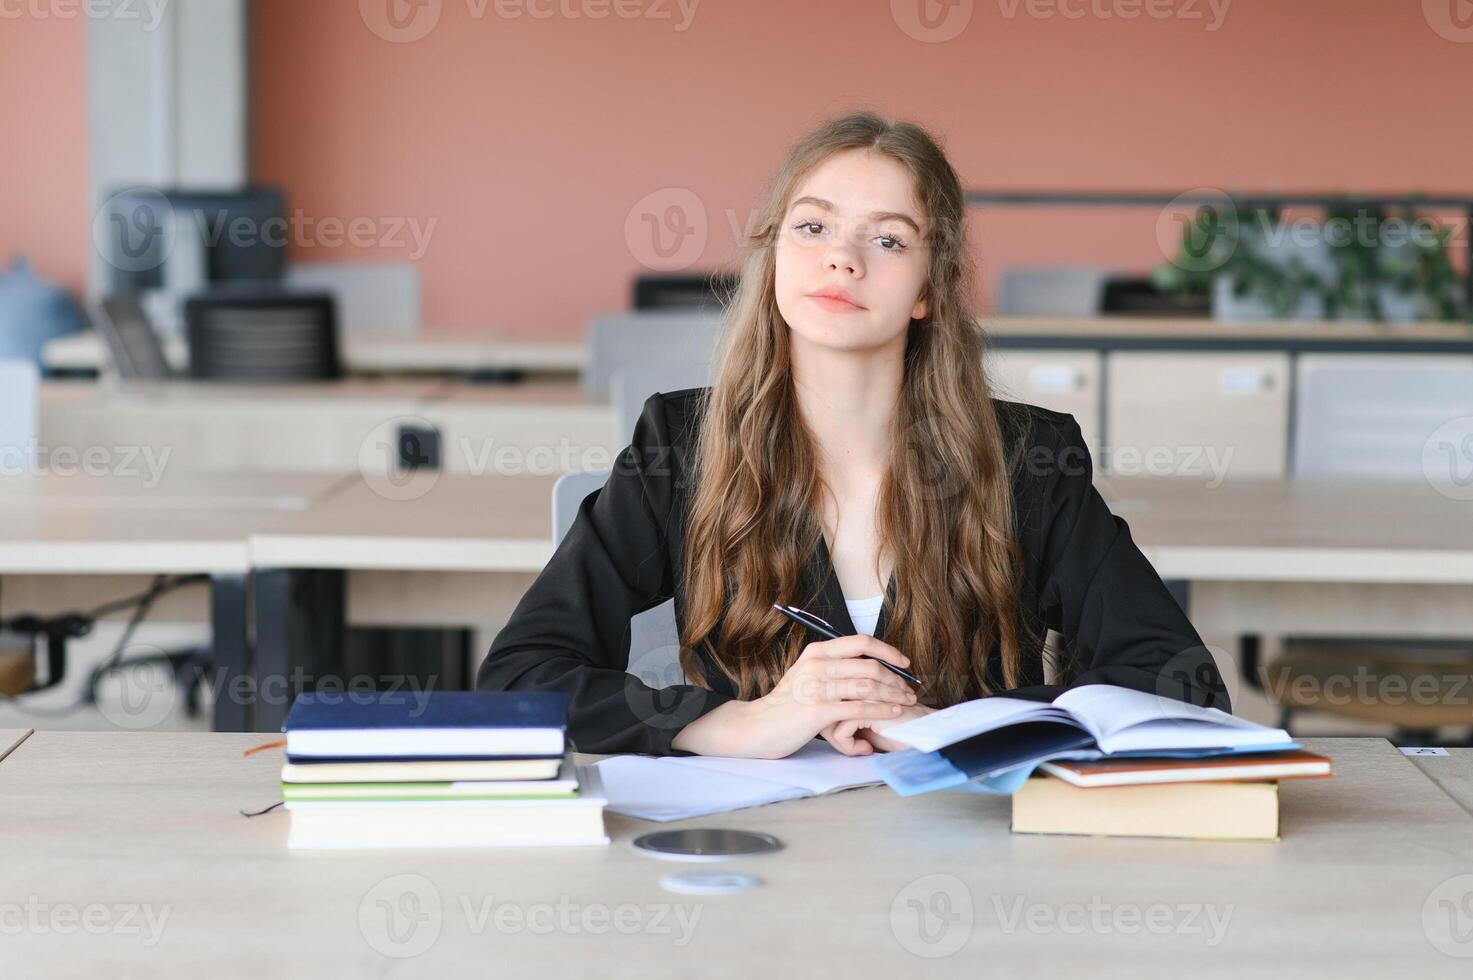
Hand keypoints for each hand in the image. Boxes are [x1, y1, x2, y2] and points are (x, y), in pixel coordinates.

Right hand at [671, 634, 916, 758]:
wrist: (759, 726)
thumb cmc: (787, 705)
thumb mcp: (808, 675)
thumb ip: (833, 669)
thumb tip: (865, 669)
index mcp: (817, 652)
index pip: (861, 642)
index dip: (888, 650)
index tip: (904, 662)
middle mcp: (818, 664)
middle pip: (869, 665)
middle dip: (895, 678)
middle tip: (909, 689)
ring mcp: (817, 687)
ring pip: (867, 686)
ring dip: (893, 695)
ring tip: (906, 702)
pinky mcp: (819, 710)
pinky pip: (859, 708)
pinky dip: (881, 711)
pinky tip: (893, 713)